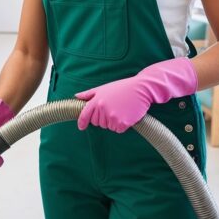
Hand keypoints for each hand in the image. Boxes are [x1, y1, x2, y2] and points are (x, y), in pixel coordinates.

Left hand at [75, 57, 197, 132]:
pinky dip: (122, 125)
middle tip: (113, 108)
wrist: (141, 89)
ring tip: (121, 109)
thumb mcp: (103, 88)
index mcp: (97, 101)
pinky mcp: (122, 124)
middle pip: (97, 123)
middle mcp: (103, 110)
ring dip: (113, 122)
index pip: (85, 115)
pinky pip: (118, 130)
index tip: (81, 127)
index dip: (82, 122)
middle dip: (103, 118)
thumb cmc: (122, 88)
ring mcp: (112, 117)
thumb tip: (77, 96)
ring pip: (108, 127)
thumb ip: (89, 94)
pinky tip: (126, 115)